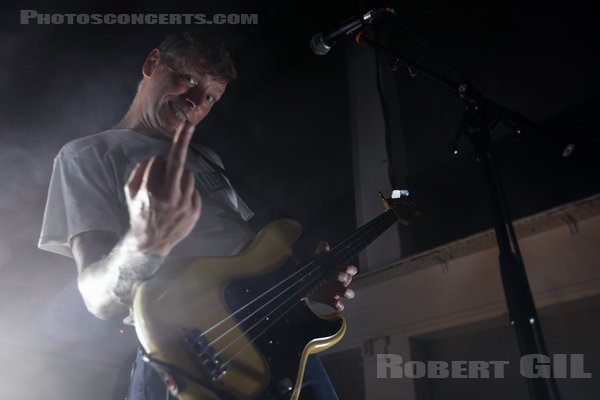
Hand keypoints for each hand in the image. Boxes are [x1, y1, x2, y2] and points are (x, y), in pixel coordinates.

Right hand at [124, 122, 201, 255]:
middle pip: (178, 162)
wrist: (149, 243)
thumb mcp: (130, 192)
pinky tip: (178, 203)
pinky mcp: (195, 212)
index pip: (158, 162)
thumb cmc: (138, 213)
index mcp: (150, 191)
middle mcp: (168, 198)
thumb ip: (139, 171)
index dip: (157, 162)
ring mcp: (184, 205)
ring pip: (188, 175)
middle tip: (189, 125)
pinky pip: (195, 190)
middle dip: (183, 141)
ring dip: (180, 177)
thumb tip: (156, 157)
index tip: (164, 152)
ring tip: (171, 192)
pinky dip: (187, 191)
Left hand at [309, 241, 356, 310]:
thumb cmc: (318, 268)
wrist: (306, 281)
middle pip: (348, 279)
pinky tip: (336, 303)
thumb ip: (321, 251)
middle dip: (345, 278)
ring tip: (342, 292)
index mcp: (341, 270)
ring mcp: (337, 291)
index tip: (346, 268)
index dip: (350, 269)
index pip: (351, 269)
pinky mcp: (331, 300)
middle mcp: (341, 281)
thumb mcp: (318, 258)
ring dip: (347, 293)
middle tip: (337, 275)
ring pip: (348, 293)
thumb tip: (324, 244)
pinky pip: (339, 305)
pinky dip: (339, 305)